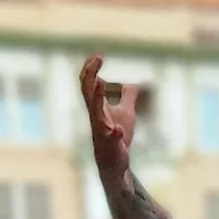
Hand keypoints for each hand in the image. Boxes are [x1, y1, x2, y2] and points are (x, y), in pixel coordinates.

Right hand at [78, 55, 139, 175]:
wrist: (115, 165)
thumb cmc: (117, 139)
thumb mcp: (127, 114)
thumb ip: (127, 98)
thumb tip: (130, 84)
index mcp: (97, 108)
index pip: (89, 85)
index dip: (91, 69)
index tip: (98, 53)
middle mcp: (96, 117)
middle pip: (88, 93)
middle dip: (91, 75)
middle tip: (97, 58)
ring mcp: (102, 132)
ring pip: (96, 113)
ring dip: (98, 98)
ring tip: (101, 83)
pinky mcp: (111, 146)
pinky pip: (111, 139)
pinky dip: (114, 133)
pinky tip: (117, 130)